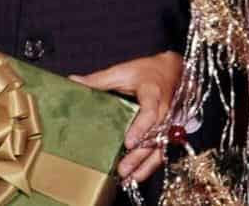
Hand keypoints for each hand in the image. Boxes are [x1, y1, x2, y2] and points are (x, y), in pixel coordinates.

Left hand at [71, 51, 182, 184]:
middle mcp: (164, 112)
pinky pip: (160, 152)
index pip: (150, 112)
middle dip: (139, 155)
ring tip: (128, 178)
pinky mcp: (167, 133)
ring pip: (159, 148)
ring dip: (144, 165)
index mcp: (153, 93)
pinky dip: (149, 166)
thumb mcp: (123, 71)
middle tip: (122, 169)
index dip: (141, 128)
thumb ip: (99, 79)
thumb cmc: (147, 71)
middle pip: (154, 137)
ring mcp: (167, 124)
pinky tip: (136, 177)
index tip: (129, 141)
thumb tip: (74, 82)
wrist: (173, 71)